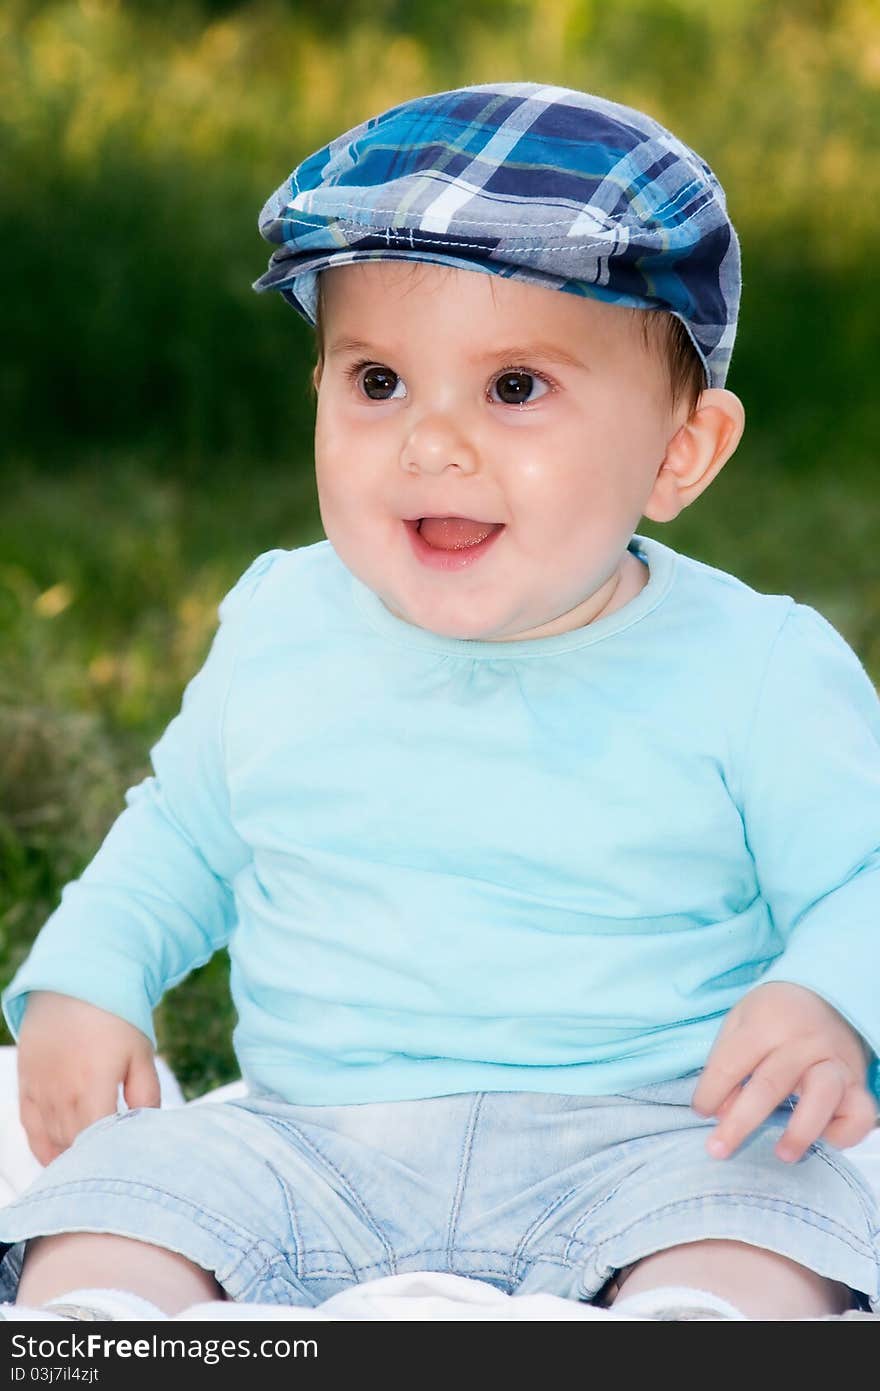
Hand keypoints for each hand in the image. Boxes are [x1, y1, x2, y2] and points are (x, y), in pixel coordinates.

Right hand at [17, 990, 160, 1164]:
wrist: (74, 984)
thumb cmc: (114, 1017)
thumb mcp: (141, 1053)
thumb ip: (146, 1094)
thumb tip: (147, 1126)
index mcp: (94, 1086)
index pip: (100, 1140)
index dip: (115, 1155)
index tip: (130, 1158)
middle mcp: (62, 1093)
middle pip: (76, 1145)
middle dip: (96, 1158)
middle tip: (115, 1164)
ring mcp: (41, 1091)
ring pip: (54, 1141)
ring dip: (72, 1155)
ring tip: (93, 1164)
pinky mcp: (26, 1086)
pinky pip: (31, 1129)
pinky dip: (44, 1148)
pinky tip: (59, 1160)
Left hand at [691, 981, 876, 1162]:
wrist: (826, 995)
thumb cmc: (774, 1014)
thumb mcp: (741, 1023)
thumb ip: (726, 1062)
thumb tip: (720, 1113)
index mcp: (767, 1022)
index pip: (732, 1063)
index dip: (710, 1092)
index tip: (700, 1113)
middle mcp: (803, 1041)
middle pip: (770, 1085)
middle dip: (740, 1123)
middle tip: (718, 1150)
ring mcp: (834, 1061)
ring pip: (821, 1097)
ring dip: (801, 1131)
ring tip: (782, 1155)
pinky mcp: (857, 1081)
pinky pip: (858, 1113)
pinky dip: (843, 1132)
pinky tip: (823, 1138)